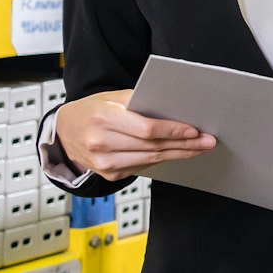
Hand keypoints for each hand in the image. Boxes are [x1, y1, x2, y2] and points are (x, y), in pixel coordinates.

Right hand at [54, 89, 214, 179]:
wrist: (65, 130)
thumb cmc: (93, 109)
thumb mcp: (113, 97)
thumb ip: (141, 103)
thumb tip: (175, 109)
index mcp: (104, 118)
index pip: (146, 129)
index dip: (173, 131)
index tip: (194, 131)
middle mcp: (102, 142)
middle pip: (152, 146)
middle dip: (184, 145)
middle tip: (207, 141)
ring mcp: (103, 162)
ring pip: (150, 159)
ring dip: (178, 155)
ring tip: (198, 149)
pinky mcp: (108, 174)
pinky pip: (142, 166)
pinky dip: (161, 159)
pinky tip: (176, 153)